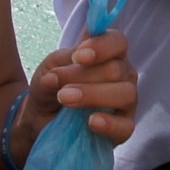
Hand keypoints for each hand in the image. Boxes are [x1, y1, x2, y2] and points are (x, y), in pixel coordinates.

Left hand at [22, 30, 138, 149]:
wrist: (42, 118)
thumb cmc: (52, 86)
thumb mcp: (50, 69)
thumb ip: (60, 64)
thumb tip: (62, 71)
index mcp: (109, 54)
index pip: (117, 41)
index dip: (101, 47)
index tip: (78, 57)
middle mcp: (123, 75)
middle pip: (116, 69)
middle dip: (85, 77)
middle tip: (61, 89)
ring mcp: (126, 102)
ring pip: (126, 94)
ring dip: (93, 95)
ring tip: (66, 100)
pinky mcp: (123, 128)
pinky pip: (125, 126)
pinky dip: (109, 124)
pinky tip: (91, 122)